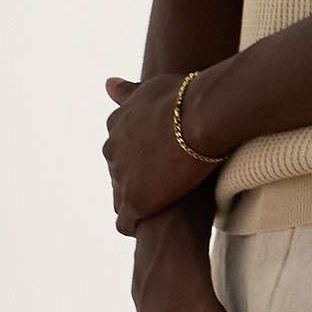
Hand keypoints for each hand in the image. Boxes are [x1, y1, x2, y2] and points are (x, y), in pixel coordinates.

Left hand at [104, 71, 218, 233]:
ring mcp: (121, 176)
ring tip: (160, 212)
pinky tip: (150, 228)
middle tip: (166, 188)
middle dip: (137, 181)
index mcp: (116, 124)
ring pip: (121, 198)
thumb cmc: (184, 98)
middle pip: (118, 173)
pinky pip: (126, 222)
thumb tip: (107, 84)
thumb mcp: (149, 88)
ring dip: (139, 203)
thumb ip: (127, 92)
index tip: (159, 164)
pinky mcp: (135, 201)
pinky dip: (135, 226)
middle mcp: (112, 150)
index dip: (140, 159)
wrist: (203, 117)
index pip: (119, 148)